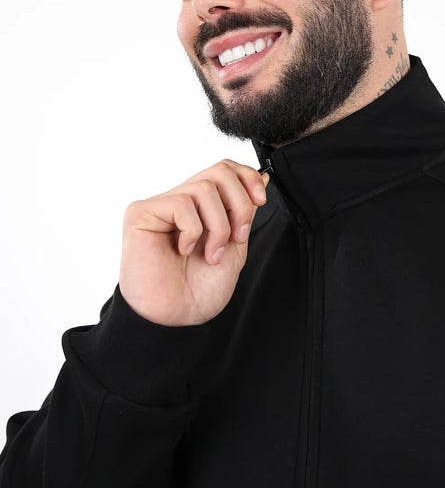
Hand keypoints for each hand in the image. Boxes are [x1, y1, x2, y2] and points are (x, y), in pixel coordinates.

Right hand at [119, 160, 268, 325]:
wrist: (178, 318)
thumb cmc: (199, 289)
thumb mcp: (234, 246)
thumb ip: (244, 212)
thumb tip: (260, 178)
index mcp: (202, 208)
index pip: (225, 169)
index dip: (247, 178)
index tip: (260, 201)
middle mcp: (180, 201)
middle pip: (219, 170)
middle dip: (239, 204)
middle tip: (236, 237)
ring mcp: (160, 206)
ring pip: (204, 188)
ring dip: (218, 225)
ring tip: (210, 254)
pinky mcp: (141, 213)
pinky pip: (180, 204)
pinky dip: (193, 231)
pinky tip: (183, 251)